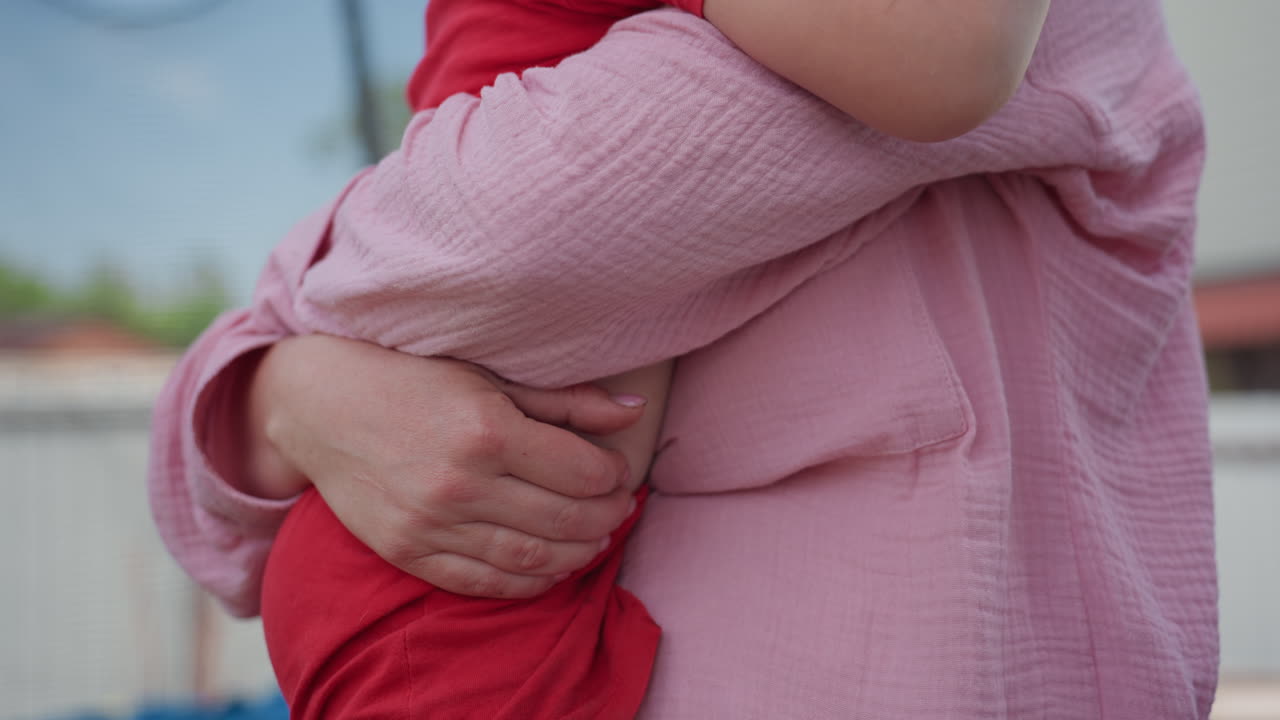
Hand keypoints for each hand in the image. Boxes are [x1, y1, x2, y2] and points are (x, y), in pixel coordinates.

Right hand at [244, 334, 643, 598]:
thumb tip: (634, 413)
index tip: (617, 471)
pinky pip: (484, 583)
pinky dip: (529, 582)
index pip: (582, 473)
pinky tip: (551, 566)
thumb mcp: (491, 377)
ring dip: (577, 554)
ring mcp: (431, 524)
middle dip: (606, 517)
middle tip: (618, 508)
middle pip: (565, 520)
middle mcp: (461, 483)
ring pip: (532, 559)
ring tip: (593, 538)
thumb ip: (566, 401)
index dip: (613, 476)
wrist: (321, 406)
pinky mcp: (408, 552)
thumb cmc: (414, 381)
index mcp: (487, 430)